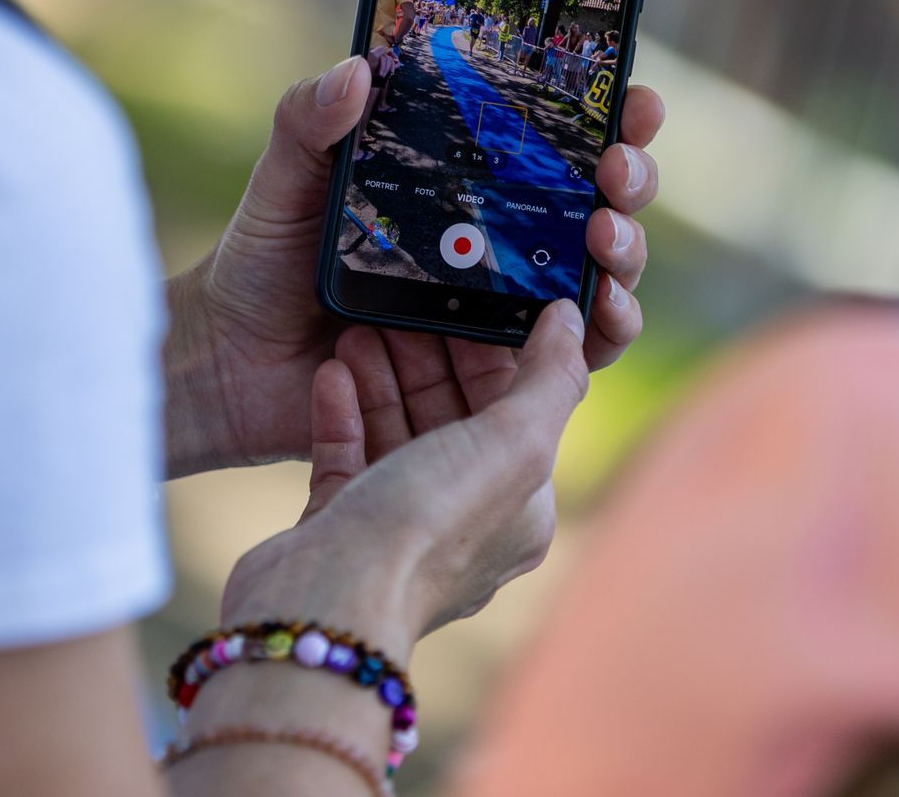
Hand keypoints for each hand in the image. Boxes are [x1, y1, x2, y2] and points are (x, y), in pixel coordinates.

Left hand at [164, 58, 663, 476]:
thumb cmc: (262, 260)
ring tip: (605, 233)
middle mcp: (496, 239)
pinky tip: (600, 309)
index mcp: (462, 182)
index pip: (554, 141)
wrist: (231, 359)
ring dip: (625, 254)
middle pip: (598, 204)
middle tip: (617, 169)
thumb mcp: (285, 179)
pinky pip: (571, 357)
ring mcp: (502, 307)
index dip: (608, 116)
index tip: (631, 96)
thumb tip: (359, 66)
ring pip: (601, 278)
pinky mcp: (495, 372)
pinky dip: (601, 331)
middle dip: (629, 180)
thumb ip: (310, 121)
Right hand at [217, 301, 592, 653]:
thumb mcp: (511, 444)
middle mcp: (464, 521)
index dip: (494, 352)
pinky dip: (341, 411)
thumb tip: (572, 318)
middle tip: (405, 300)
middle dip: (429, 358)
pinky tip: (329, 370)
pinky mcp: (338, 525)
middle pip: (452, 418)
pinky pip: (346, 455)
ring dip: (381, 376)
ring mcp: (398, 525)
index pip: (518, 414)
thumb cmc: (429, 525)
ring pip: (395, 431)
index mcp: (521, 510)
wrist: (326, 601)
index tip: (468, 298)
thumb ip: (550, 378)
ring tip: (359, 325)